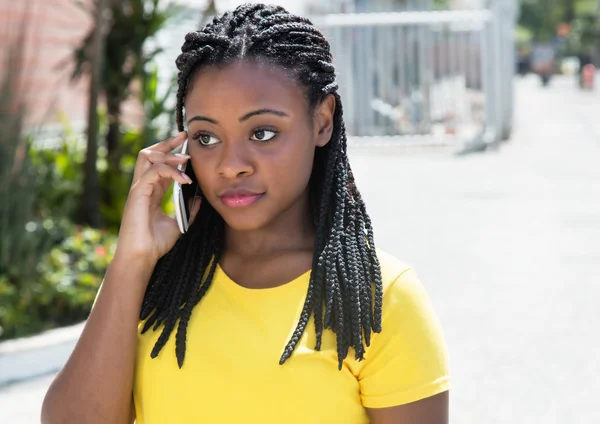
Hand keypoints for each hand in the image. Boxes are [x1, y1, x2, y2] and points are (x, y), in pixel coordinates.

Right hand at [115, 132, 200, 265]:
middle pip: (149, 153)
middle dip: (166, 143)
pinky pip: (153, 172)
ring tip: (186, 158)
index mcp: (151, 191)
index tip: (186, 144)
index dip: (171, 152)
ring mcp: (138, 188)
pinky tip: (185, 180)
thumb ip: (188, 210)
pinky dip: (170, 172)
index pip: (159, 163)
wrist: (142, 257)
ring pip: (147, 157)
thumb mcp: (178, 224)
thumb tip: (200, 198)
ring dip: (168, 154)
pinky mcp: (137, 193)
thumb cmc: (156, 244)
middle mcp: (143, 186)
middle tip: (184, 136)